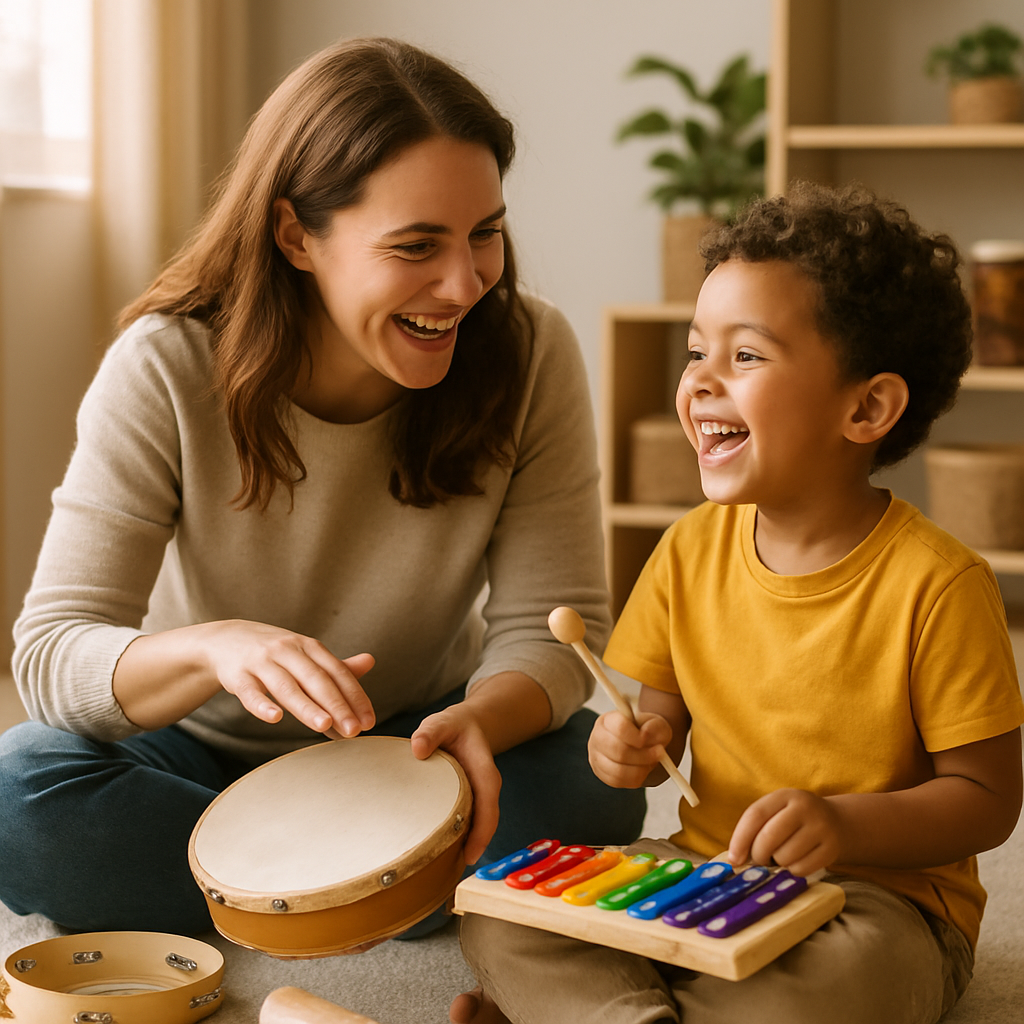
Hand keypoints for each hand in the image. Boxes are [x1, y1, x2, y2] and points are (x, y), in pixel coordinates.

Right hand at [205, 620, 376, 736]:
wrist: (224, 639)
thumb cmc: (274, 653)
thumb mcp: (305, 654)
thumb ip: (335, 665)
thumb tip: (371, 662)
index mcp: (309, 647)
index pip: (337, 673)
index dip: (354, 696)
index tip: (368, 721)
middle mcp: (287, 651)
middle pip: (316, 679)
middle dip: (337, 705)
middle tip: (354, 730)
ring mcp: (261, 661)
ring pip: (286, 686)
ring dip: (306, 706)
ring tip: (325, 724)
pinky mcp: (236, 675)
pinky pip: (249, 692)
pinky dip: (262, 705)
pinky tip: (275, 718)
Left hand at [410, 704, 501, 865]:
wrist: (465, 726)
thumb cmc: (452, 726)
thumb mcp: (441, 722)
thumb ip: (430, 732)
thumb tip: (417, 748)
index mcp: (484, 771)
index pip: (489, 805)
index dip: (482, 831)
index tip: (470, 854)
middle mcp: (485, 788)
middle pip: (486, 823)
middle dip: (474, 848)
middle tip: (451, 874)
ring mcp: (478, 797)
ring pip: (477, 827)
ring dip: (466, 847)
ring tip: (443, 871)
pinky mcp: (468, 802)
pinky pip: (468, 823)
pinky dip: (459, 839)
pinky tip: (441, 853)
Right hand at [587, 709, 673, 788]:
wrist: (643, 746)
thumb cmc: (646, 732)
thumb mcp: (656, 724)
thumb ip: (654, 726)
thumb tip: (645, 734)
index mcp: (608, 719)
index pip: (619, 727)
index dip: (635, 736)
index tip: (647, 740)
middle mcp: (598, 737)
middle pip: (617, 750)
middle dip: (643, 755)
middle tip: (659, 753)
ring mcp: (597, 757)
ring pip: (617, 769)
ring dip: (640, 768)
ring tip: (651, 762)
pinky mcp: (601, 774)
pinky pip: (618, 781)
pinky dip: (634, 778)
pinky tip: (642, 769)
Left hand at [728, 788, 841, 875]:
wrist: (837, 822)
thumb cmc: (794, 819)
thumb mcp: (776, 812)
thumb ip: (755, 828)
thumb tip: (736, 859)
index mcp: (785, 795)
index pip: (755, 815)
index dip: (740, 838)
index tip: (733, 859)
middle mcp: (804, 808)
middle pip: (768, 837)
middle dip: (758, 855)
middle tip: (760, 859)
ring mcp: (821, 827)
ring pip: (784, 856)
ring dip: (777, 863)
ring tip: (782, 855)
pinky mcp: (832, 849)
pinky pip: (801, 869)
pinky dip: (793, 871)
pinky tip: (797, 861)